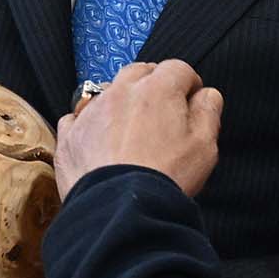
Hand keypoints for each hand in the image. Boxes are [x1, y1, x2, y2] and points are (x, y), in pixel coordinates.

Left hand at [57, 60, 222, 196]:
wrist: (120, 209)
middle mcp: (120, 92)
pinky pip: (77, 117)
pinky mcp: (70, 135)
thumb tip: (207, 95)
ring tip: (132, 130)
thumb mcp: (204, 145)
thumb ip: (208, 111)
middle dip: (153, 85)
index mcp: (157, 89)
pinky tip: (100, 142)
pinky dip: (89, 124)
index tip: (191, 100)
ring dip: (121, 103)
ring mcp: (90, 111)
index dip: (189, 83)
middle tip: (163, 111)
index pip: (177, 68)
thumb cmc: (166, 178)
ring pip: (108, 92)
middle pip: (139, 72)